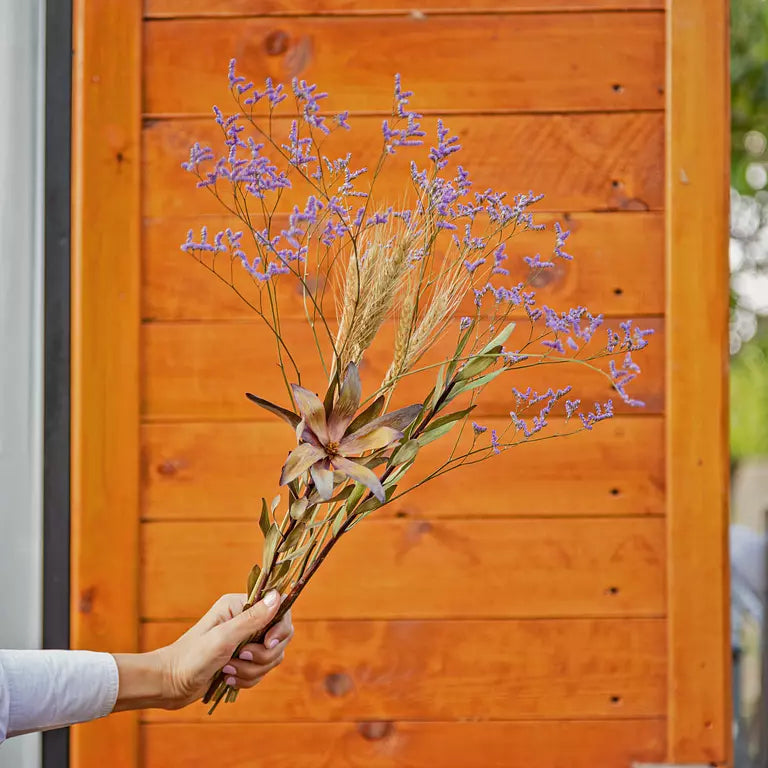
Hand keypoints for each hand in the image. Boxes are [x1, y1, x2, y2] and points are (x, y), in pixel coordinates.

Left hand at [113, 590, 293, 710]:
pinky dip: (247, 678)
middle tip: (240, 658)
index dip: (280, 626)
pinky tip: (227, 679)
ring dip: (252, 669)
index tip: (268, 642)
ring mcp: (245, 640)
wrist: (169, 684)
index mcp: (239, 605)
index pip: (279, 607)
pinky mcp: (242, 660)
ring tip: (227, 671)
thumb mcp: (223, 638)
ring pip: (271, 656)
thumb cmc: (190, 657)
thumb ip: (252, 619)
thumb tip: (277, 596)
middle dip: (264, 654)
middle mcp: (245, 619)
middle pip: (279, 635)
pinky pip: (261, 670)